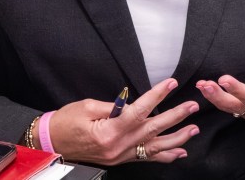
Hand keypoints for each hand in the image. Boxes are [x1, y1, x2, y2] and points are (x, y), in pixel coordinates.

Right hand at [45, 78, 199, 164]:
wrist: (50, 145)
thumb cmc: (65, 123)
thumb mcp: (87, 107)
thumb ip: (113, 106)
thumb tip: (133, 102)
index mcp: (109, 131)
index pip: (140, 111)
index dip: (157, 96)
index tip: (171, 84)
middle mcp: (118, 146)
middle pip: (153, 129)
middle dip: (176, 117)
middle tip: (193, 106)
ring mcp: (120, 155)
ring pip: (155, 148)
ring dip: (177, 138)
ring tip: (194, 129)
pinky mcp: (120, 159)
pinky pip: (147, 159)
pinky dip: (165, 156)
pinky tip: (179, 152)